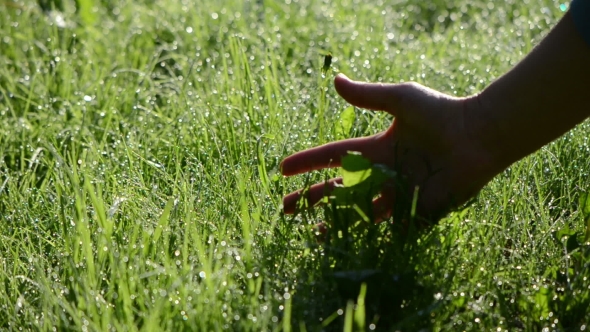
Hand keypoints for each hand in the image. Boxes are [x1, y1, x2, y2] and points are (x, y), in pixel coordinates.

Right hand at [280, 74, 502, 223]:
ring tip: (311, 231)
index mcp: (376, 148)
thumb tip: (335, 79)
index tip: (283, 169)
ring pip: (359, 213)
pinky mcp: (417, 213)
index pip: (333, 156)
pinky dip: (369, 237)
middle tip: (286, 208)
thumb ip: (368, 95)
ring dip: (335, 222)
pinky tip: (346, 245)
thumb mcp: (400, 99)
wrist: (479, 136)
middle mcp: (383, 174)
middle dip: (312, 198)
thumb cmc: (442, 113)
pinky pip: (389, 229)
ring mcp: (399, 196)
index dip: (308, 162)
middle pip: (339, 189)